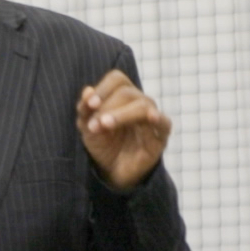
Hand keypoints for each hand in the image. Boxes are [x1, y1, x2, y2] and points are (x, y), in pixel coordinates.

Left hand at [76, 70, 170, 191]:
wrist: (112, 171)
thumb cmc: (103, 144)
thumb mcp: (88, 127)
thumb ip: (85, 110)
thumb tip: (87, 91)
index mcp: (123, 95)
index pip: (117, 79)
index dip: (102, 89)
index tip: (90, 104)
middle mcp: (140, 102)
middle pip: (127, 92)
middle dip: (107, 107)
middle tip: (94, 125)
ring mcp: (152, 119)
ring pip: (142, 106)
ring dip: (121, 114)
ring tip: (104, 125)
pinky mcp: (160, 137)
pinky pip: (164, 123)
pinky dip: (157, 118)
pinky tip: (150, 117)